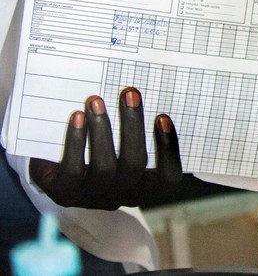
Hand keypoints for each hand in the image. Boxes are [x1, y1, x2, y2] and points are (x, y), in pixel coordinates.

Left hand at [29, 88, 180, 209]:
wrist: (55, 180)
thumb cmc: (100, 155)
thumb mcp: (123, 152)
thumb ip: (135, 133)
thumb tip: (140, 97)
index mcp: (144, 187)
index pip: (168, 177)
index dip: (169, 149)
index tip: (162, 117)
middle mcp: (122, 195)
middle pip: (135, 164)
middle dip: (132, 125)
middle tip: (129, 93)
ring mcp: (93, 197)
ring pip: (104, 167)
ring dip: (101, 130)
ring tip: (95, 101)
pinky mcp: (64, 193)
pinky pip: (73, 169)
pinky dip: (76, 141)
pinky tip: (77, 117)